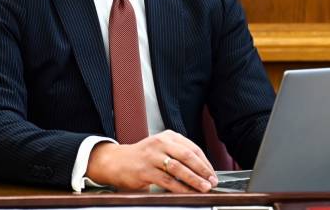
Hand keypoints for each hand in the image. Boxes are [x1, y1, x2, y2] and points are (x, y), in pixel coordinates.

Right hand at [85, 130, 218, 191]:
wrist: (117, 161)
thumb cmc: (143, 157)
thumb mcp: (162, 148)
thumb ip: (179, 154)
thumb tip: (203, 170)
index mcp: (168, 136)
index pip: (193, 148)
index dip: (205, 162)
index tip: (213, 174)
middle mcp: (161, 143)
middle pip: (188, 156)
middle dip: (203, 170)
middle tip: (212, 181)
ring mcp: (152, 156)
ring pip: (179, 168)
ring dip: (194, 179)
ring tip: (204, 187)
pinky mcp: (145, 170)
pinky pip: (167, 180)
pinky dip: (180, 188)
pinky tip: (188, 193)